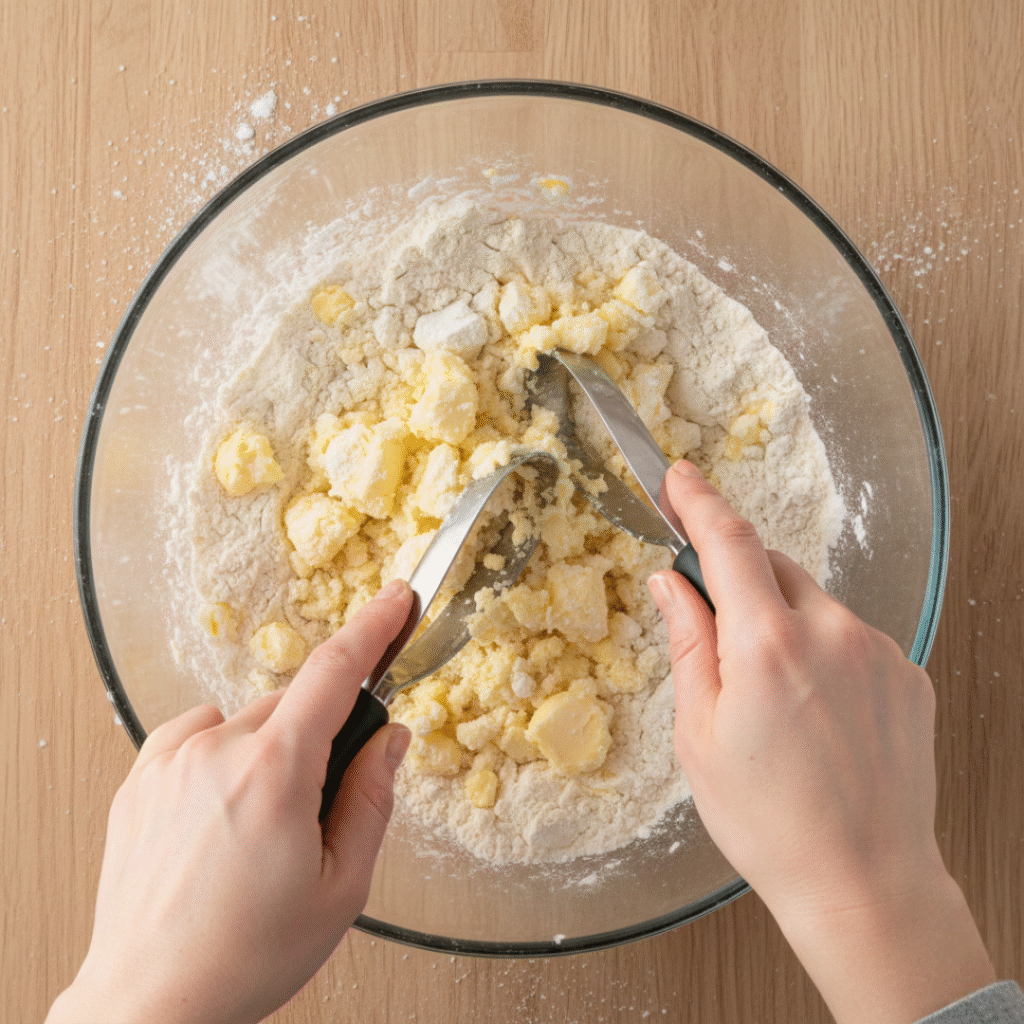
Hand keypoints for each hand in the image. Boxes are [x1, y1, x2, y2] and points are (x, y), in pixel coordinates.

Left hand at [47, 579, 413, 1023]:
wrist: (151, 1004)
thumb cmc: (245, 956)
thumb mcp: (341, 887)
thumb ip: (373, 798)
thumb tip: (391, 738)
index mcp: (276, 773)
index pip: (335, 671)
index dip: (373, 626)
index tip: (397, 598)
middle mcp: (217, 751)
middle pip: (293, 707)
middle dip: (318, 741)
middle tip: (312, 813)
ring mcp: (171, 761)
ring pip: (247, 722)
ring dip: (267, 753)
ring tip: (255, 831)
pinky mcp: (140, 777)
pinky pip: (199, 735)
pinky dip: (220, 755)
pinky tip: (220, 811)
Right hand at [647, 460, 993, 1023]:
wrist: (865, 882)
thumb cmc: (770, 821)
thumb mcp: (700, 734)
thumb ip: (688, 643)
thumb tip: (671, 583)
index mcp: (768, 645)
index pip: (728, 542)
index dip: (698, 501)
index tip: (679, 478)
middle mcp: (832, 632)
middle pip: (772, 567)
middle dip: (738, 582)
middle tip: (717, 637)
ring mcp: (877, 651)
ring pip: (812, 602)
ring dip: (782, 622)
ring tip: (773, 699)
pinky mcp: (905, 673)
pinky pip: (849, 635)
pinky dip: (822, 650)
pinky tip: (813, 710)